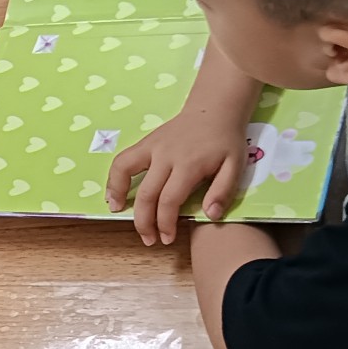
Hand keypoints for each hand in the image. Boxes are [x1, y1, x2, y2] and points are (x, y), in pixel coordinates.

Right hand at [105, 108, 246, 245]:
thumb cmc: (226, 141)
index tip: (167, 238)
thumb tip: (210, 215)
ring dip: (118, 194)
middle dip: (144, 221)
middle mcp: (165, 156)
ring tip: (117, 212)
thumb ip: (223, 191)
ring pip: (124, 171)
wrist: (214, 109)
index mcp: (188, 165)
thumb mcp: (235, 166)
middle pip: (146, 193)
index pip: (169, 200)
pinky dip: (113, 177)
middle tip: (149, 239)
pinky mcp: (144, 143)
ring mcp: (151, 147)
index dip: (165, 224)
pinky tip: (112, 192)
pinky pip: (122, 160)